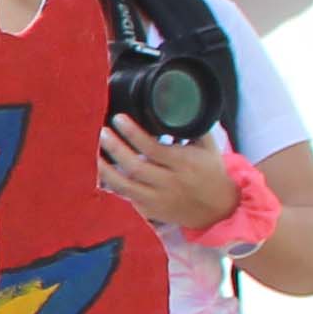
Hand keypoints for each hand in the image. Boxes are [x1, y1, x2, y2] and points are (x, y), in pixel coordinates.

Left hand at [97, 121, 238, 234]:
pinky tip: (98, 172)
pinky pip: (125, 197)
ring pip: (124, 186)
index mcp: (184, 164)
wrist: (220, 210)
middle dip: (115, 148)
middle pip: (135, 167)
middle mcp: (170, 183)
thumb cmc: (212, 173)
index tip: (119, 119)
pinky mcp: (150, 210)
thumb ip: (193, 126)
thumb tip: (178, 102)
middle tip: (101, 132)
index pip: (153, 148)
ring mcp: (158, 199)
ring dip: (105, 169)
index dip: (133, 133)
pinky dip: (110, 185)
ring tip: (92, 153)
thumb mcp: (208, 147)